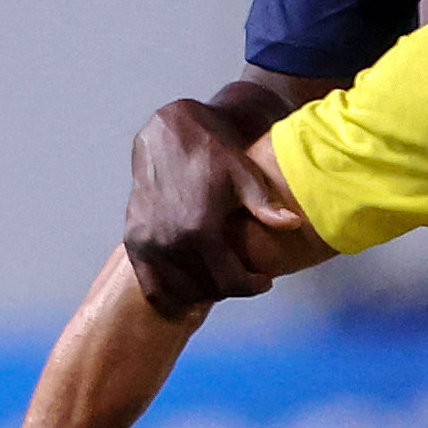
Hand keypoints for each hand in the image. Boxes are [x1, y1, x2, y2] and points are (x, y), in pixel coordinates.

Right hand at [126, 98, 305, 317]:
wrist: (170, 135)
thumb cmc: (214, 155)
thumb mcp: (245, 176)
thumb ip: (266, 205)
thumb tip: (293, 224)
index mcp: (199, 229)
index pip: (229, 282)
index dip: (252, 286)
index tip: (264, 280)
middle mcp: (169, 240)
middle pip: (206, 290)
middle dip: (230, 288)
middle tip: (244, 277)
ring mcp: (147, 242)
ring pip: (179, 292)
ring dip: (202, 292)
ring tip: (220, 277)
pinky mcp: (133, 241)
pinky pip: (151, 284)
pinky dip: (171, 292)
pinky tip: (191, 283)